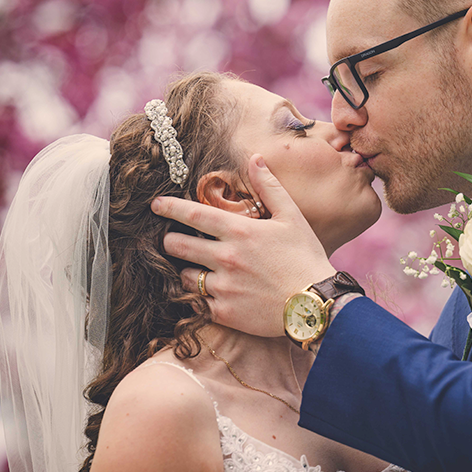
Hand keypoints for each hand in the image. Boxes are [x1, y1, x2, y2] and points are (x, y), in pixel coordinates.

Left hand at [151, 154, 336, 336]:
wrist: (316, 305)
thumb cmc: (305, 258)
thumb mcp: (292, 217)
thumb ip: (269, 187)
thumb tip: (255, 159)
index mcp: (240, 231)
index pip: (193, 214)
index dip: (169, 208)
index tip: (155, 205)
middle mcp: (226, 258)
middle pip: (177, 245)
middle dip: (170, 241)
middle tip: (175, 240)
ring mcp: (223, 287)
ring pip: (183, 276)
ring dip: (186, 271)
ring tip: (197, 269)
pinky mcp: (224, 313)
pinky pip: (196, 303)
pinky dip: (197, 297)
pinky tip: (208, 293)